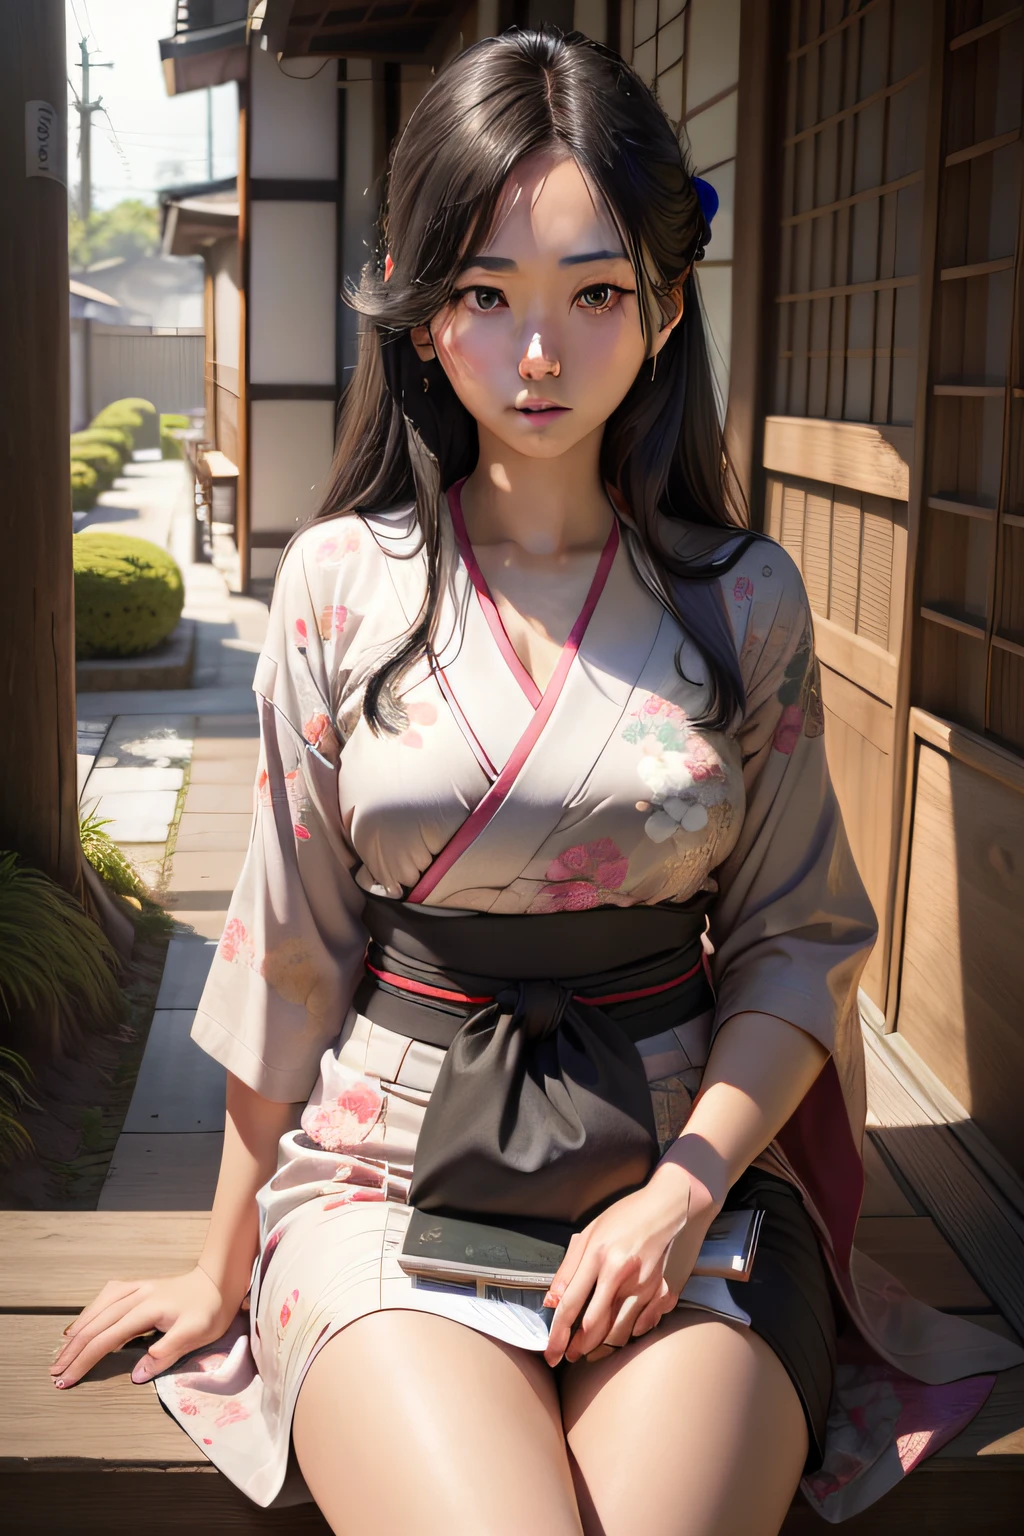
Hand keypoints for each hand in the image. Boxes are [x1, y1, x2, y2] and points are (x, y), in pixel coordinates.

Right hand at [50, 1265, 238, 1388]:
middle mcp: (136, 1295)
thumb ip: (165, 1353)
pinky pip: (105, 1298)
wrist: (219, 1280)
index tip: (67, 1379)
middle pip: (96, 1325)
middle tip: (54, 1373)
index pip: (107, 1339)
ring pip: (97, 1310)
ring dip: (77, 1332)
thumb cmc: (210, 1310)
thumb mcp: (196, 1335)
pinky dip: (89, 1313)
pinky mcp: (137, 1287)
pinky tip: (81, 1324)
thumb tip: (136, 1375)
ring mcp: (135, 1289)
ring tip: (60, 1352)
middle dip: (73, 1351)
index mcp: (147, 1309)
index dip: (84, 1360)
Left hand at [542, 1168, 719, 1366]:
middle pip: (596, 1327)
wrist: (668, 1206)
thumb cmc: (625, 1216)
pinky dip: (630, 1332)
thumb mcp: (589, 1233)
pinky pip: (644, 1325)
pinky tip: (621, 1329)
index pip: (572, 1304)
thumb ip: (568, 1269)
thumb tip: (552, 1301)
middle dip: (578, 1348)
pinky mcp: (664, 1291)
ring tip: (592, 1347)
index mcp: (599, 1255)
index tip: (550, 1352)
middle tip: (569, 1355)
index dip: (558, 1334)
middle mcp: (623, 1273)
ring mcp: (647, 1285)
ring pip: (620, 1333)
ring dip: (603, 1346)